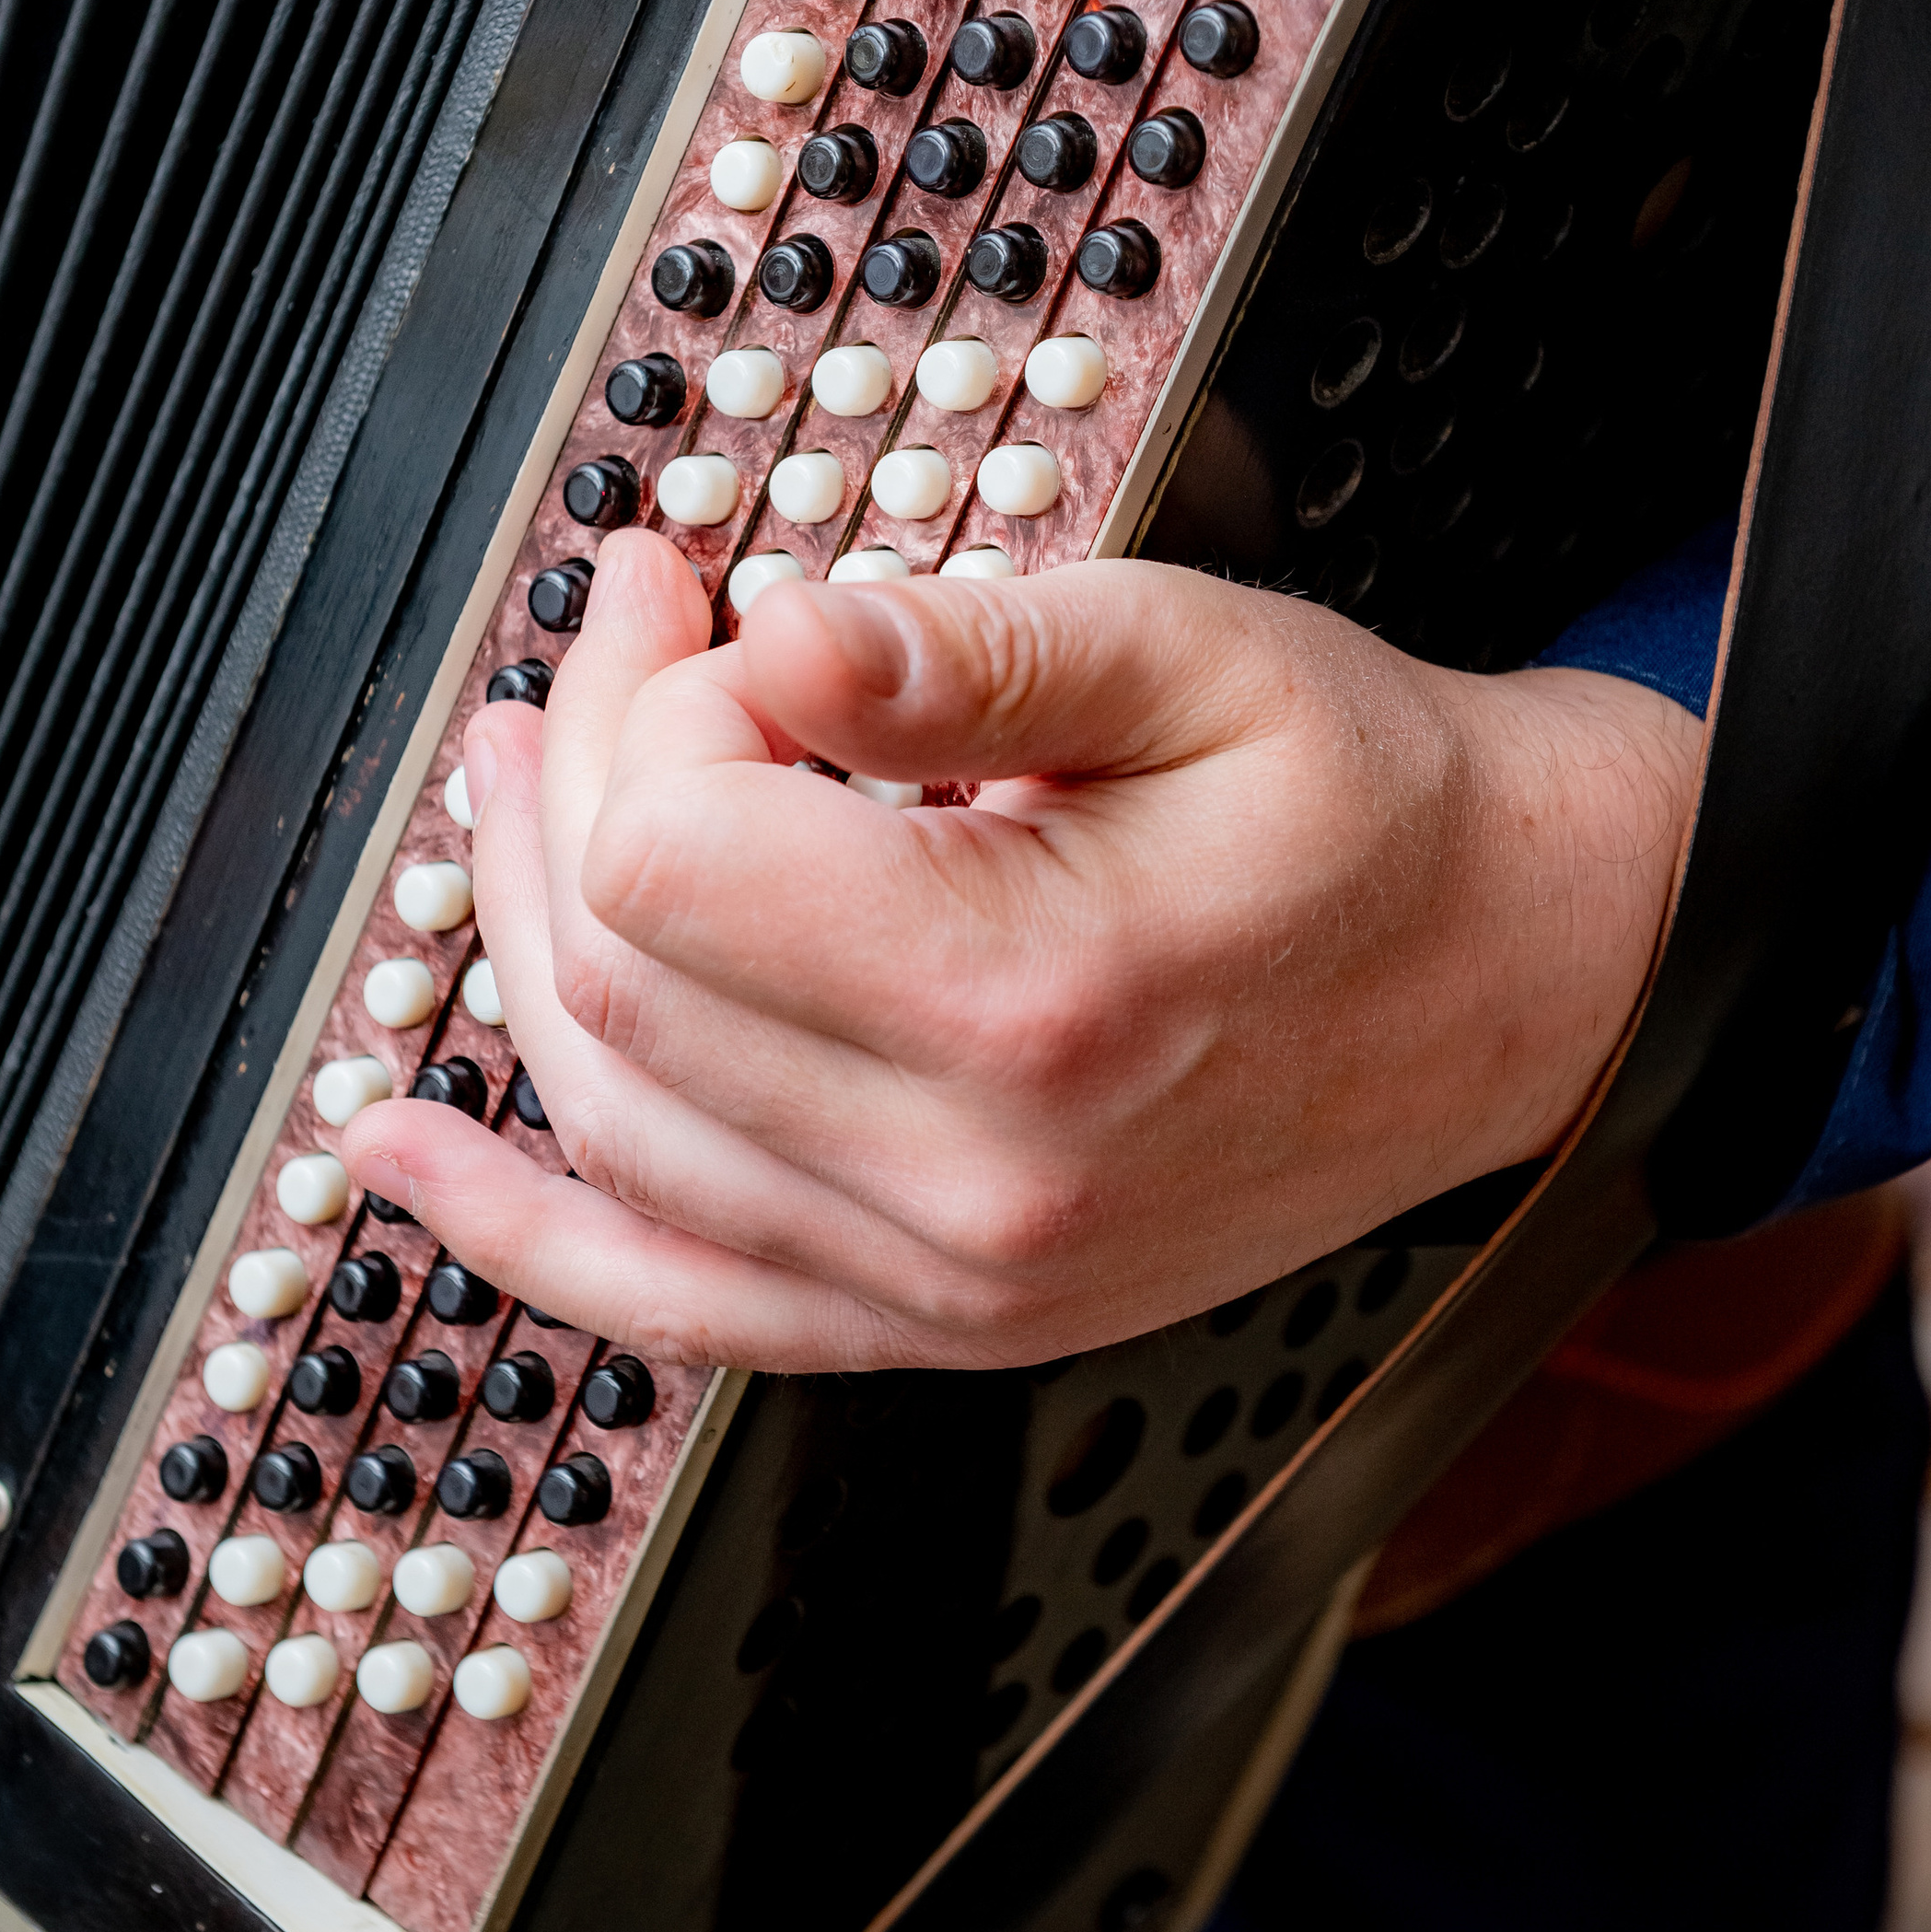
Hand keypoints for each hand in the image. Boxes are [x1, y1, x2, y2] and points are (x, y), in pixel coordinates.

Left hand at [341, 532, 1700, 1371]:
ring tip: (523, 787)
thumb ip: (974, 648)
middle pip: (613, 987)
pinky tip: (409, 1158)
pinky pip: (671, 1301)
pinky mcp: (936, 1320)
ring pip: (609, 1126)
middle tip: (624, 643)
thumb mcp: (1207, 656)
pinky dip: (522, 1225)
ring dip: (522, 941)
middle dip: (574, 782)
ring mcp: (947, 1282)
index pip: (673, 861)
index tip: (715, 611)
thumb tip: (772, 640)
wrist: (1521, 984)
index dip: (649, 706)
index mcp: (1035, 1003)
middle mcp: (971, 1185)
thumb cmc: (1377, 814)